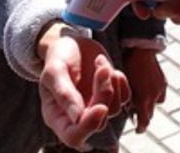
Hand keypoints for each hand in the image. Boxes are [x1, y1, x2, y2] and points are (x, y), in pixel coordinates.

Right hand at [38, 24, 130, 149]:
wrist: (72, 43)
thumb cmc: (58, 57)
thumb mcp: (54, 71)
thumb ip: (64, 94)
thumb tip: (76, 117)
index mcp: (58, 116)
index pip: (73, 136)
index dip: (88, 127)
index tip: (100, 107)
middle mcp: (78, 116)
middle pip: (99, 122)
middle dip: (104, 95)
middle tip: (101, 69)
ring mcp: (96, 106)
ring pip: (114, 109)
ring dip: (111, 83)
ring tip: (100, 62)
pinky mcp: (111, 95)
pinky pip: (125, 97)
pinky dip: (120, 81)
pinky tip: (106, 66)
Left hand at [123, 48, 165, 132]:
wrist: (141, 50)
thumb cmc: (127, 66)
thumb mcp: (124, 85)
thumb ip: (127, 99)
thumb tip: (129, 108)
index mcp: (142, 98)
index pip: (144, 121)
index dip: (141, 128)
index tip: (137, 129)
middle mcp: (153, 96)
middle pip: (150, 114)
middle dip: (144, 116)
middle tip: (136, 114)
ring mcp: (160, 89)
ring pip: (156, 104)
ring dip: (150, 105)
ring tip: (142, 99)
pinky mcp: (164, 82)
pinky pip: (160, 95)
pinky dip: (154, 95)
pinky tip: (148, 89)